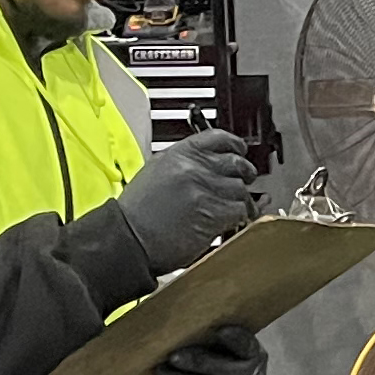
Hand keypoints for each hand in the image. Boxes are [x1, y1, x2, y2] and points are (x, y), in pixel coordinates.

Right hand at [116, 131, 257, 274]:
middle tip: (245, 180)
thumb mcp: (156, 170)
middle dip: (244, 172)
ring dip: (241, 198)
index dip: (235, 145)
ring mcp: (205, 190)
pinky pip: (241, 210)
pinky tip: (234, 219)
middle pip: (236, 162)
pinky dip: (241, 216)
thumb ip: (183, 162)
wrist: (130, 237)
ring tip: (237, 206)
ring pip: (241, 188)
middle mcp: (195, 168)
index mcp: (180, 153)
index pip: (220, 138)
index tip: (240, 150)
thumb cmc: (137, 211)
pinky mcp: (214, 214)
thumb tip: (205, 162)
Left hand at [152, 323, 267, 374]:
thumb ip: (218, 340)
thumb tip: (186, 325)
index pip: (248, 345)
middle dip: (197, 362)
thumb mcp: (231, 352)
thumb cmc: (226, 366)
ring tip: (162, 369)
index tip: (219, 330)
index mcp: (255, 355)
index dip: (235, 338)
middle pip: (224, 369)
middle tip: (173, 356)